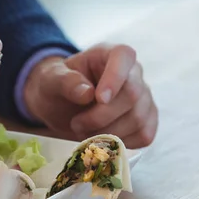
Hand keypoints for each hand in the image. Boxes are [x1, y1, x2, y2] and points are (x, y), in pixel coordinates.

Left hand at [24, 44, 157, 147]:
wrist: (60, 107)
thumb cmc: (57, 87)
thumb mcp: (51, 79)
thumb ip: (65, 81)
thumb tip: (87, 93)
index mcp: (111, 54)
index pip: (124, 56)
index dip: (115, 77)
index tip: (99, 98)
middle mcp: (134, 73)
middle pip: (132, 94)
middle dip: (101, 116)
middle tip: (76, 124)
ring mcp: (144, 98)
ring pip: (137, 119)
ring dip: (107, 133)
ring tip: (83, 132)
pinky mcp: (147, 121)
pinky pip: (143, 136)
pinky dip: (120, 144)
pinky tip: (101, 140)